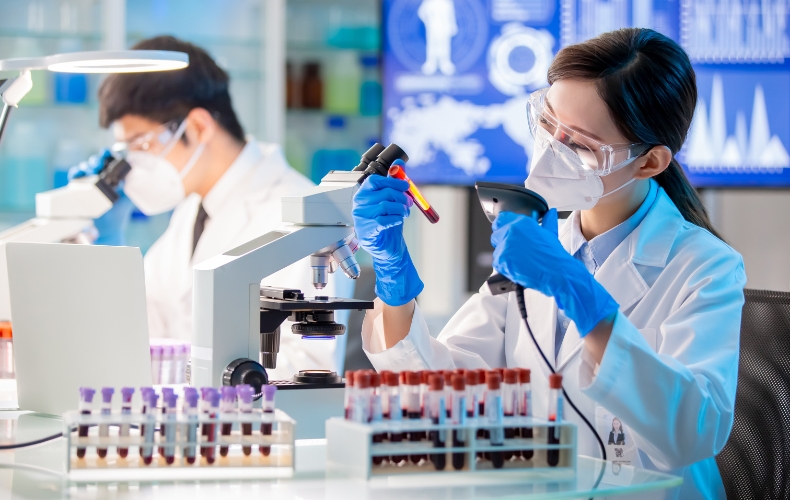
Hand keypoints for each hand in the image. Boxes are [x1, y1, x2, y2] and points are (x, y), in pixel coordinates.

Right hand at [68, 149, 134, 245]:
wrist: (108, 227)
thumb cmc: (118, 211)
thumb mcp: (127, 195)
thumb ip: (128, 183)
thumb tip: (132, 168)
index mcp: (111, 176)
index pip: (108, 160)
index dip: (107, 154)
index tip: (107, 152)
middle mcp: (99, 177)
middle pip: (95, 162)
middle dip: (96, 160)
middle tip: (99, 164)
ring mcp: (88, 182)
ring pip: (85, 168)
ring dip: (87, 166)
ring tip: (91, 169)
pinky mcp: (78, 189)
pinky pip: (74, 177)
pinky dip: (75, 173)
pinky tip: (78, 173)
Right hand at [352, 170, 423, 305]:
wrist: (387, 246)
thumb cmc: (388, 221)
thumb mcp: (393, 199)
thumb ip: (395, 181)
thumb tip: (400, 162)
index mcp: (363, 193)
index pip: (375, 180)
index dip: (392, 181)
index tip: (406, 186)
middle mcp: (359, 204)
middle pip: (384, 193)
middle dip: (402, 197)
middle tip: (410, 202)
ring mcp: (360, 218)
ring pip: (385, 206)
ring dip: (401, 209)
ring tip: (405, 213)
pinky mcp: (365, 230)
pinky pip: (383, 221)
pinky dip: (395, 219)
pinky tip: (397, 221)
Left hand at [490, 209, 618, 335]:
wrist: (556, 272)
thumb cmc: (554, 255)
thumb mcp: (550, 234)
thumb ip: (547, 221)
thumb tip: (551, 213)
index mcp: (521, 223)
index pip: (501, 219)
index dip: (503, 227)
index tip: (506, 232)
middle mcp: (510, 231)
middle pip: (496, 235)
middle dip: (503, 242)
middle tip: (516, 251)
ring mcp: (505, 246)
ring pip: (497, 250)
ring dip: (505, 256)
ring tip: (520, 261)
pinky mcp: (502, 260)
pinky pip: (498, 263)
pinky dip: (505, 267)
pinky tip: (518, 268)